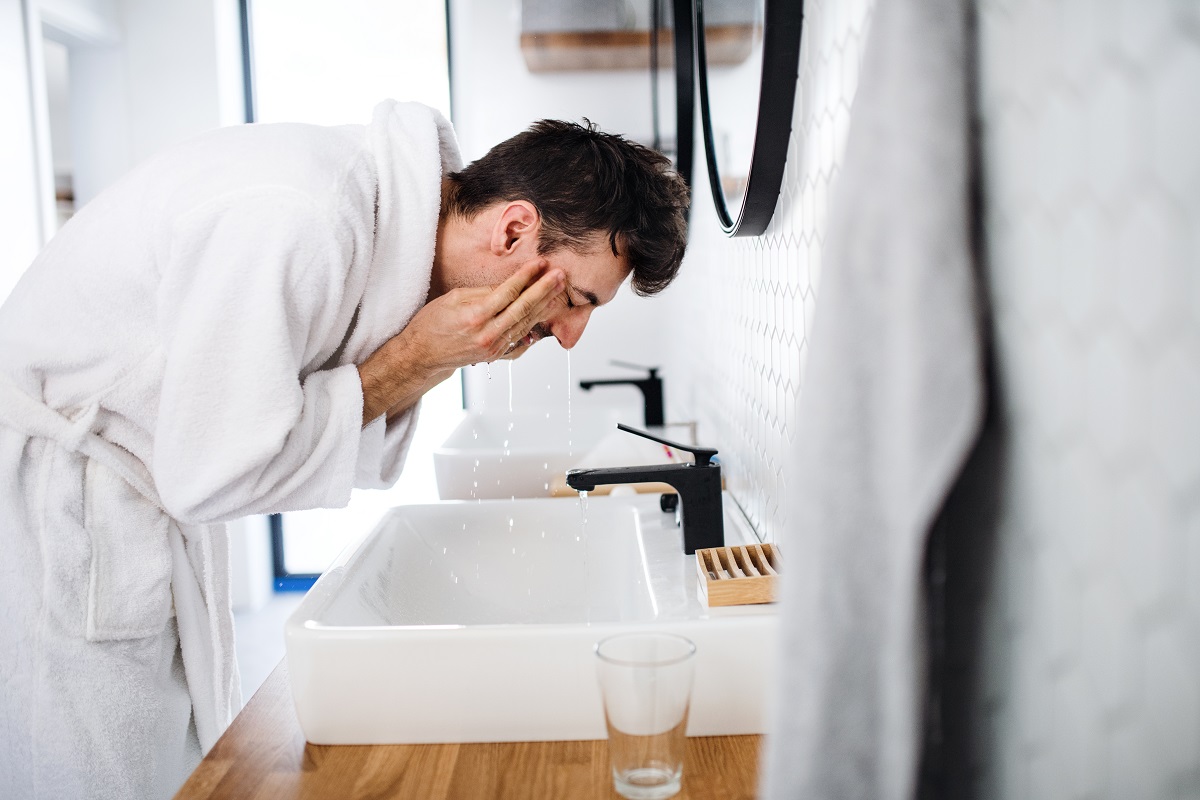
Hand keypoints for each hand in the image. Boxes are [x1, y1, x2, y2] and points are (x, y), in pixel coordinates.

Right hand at [357, 260, 564, 422]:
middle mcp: (487, 334)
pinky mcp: (495, 355)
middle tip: (560, 275)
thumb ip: (483, 293)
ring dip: (544, 306)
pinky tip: (544, 316)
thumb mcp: (453, 298)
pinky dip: (533, 327)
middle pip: (523, 308)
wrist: (422, 354)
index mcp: (475, 316)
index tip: (540, 264)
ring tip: (557, 290)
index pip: (509, 292)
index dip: (527, 276)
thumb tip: (509, 286)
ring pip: (525, 324)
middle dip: (544, 290)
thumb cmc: (432, 323)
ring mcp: (493, 347)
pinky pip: (520, 340)